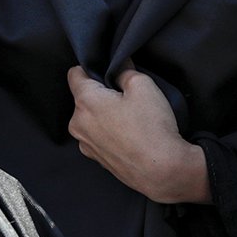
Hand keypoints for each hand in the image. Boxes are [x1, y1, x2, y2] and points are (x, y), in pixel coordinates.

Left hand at [66, 66, 209, 204]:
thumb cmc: (151, 127)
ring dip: (104, 115)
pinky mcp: (96, 159)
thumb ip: (125, 70)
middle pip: (83, 97)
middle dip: (101, 93)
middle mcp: (78, 123)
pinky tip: (129, 136)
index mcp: (85, 101)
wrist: (162, 171)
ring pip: (90, 118)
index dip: (92, 68)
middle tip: (126, 97)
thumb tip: (119, 65)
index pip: (74, 74)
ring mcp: (85, 144)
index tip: (109, 71)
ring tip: (130, 119)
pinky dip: (108, 133)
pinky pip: (97, 137)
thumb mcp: (144, 86)